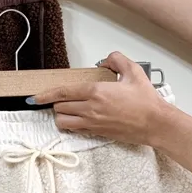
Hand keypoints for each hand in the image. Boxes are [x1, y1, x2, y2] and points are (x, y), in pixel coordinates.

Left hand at [30, 52, 170, 146]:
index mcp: (96, 92)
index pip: (63, 93)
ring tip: (67, 109)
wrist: (156, 124)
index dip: (45, 95)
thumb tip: (106, 59)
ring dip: (61, 115)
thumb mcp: (134, 71)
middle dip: (56, 102)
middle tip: (60, 97)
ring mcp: (92, 123)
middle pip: (59, 107)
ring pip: (63, 122)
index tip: (34, 96)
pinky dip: (71, 124)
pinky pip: (75, 130)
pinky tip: (77, 118)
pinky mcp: (97, 133)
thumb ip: (117, 59)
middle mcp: (91, 109)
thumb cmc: (146, 101)